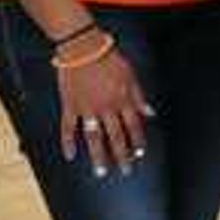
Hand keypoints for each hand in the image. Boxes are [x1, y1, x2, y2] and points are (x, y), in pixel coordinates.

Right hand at [52, 45, 150, 174]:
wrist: (83, 48)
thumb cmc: (109, 59)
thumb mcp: (131, 76)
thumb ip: (139, 97)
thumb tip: (151, 113)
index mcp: (123, 101)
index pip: (134, 127)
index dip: (137, 141)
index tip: (139, 154)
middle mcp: (106, 108)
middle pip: (116, 136)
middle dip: (122, 155)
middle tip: (125, 171)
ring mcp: (87, 109)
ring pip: (94, 137)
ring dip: (98, 155)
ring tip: (101, 172)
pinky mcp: (70, 105)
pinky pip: (68, 127)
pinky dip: (68, 142)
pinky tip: (70, 156)